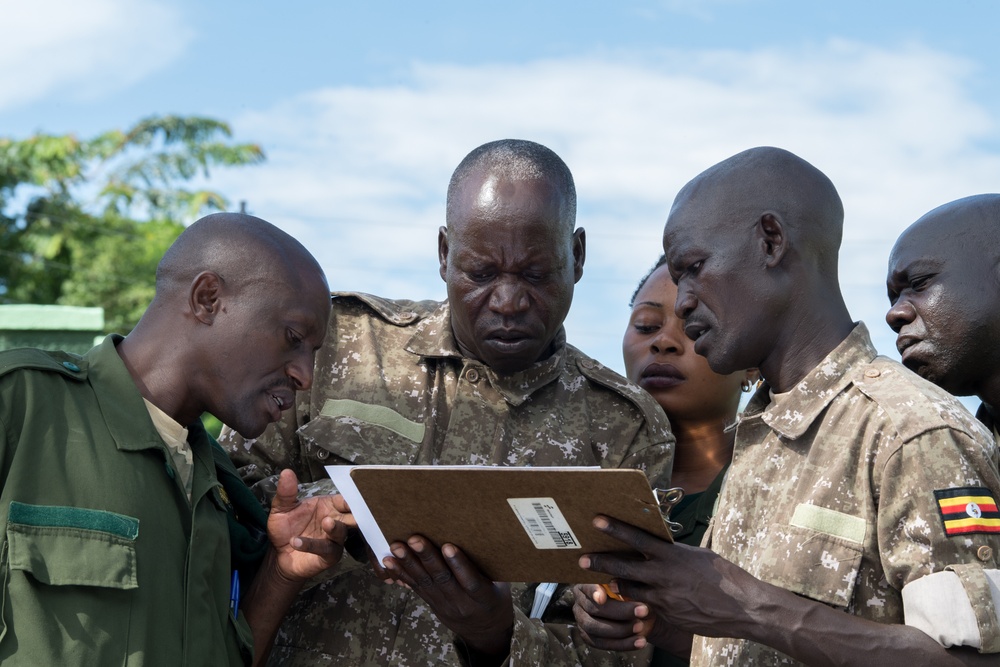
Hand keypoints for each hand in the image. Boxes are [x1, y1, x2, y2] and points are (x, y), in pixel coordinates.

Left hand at [266, 468, 351, 581]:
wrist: (278, 555)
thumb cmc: (285, 529)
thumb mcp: (281, 508)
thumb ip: (286, 492)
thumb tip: (286, 472)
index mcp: (329, 506)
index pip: (345, 500)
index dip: (350, 497)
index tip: (353, 494)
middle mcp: (335, 522)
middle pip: (352, 516)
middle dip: (355, 512)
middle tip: (353, 508)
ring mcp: (333, 540)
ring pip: (341, 532)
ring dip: (335, 527)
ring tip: (326, 522)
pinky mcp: (328, 556)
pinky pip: (324, 549)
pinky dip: (311, 545)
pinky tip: (296, 541)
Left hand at [380, 535, 513, 657]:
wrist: (485, 631)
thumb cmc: (495, 598)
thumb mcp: (501, 584)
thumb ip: (490, 566)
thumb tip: (480, 535)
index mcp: (484, 597)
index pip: (471, 581)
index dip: (459, 564)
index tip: (448, 546)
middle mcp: (462, 603)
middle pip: (443, 579)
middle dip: (427, 558)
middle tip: (415, 539)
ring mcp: (444, 605)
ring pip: (425, 583)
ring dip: (409, 564)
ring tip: (397, 547)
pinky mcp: (432, 604)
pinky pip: (416, 589)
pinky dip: (402, 574)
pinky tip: (389, 561)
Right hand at [572, 583, 653, 650]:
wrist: (638, 612)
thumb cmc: (633, 592)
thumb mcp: (631, 584)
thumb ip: (624, 584)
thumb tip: (618, 584)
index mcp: (585, 585)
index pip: (587, 587)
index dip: (594, 592)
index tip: (603, 598)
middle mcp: (580, 603)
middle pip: (593, 609)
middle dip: (619, 612)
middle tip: (642, 611)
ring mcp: (582, 622)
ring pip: (595, 628)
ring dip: (620, 630)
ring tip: (641, 627)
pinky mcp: (590, 638)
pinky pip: (602, 644)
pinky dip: (622, 644)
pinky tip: (639, 642)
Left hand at [578, 515, 759, 641]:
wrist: (743, 608)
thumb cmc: (724, 577)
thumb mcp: (698, 556)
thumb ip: (674, 552)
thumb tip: (660, 545)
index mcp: (672, 555)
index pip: (638, 539)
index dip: (616, 529)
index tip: (597, 521)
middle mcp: (664, 575)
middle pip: (624, 567)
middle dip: (600, 562)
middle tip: (581, 558)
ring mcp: (664, 597)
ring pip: (629, 589)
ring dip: (615, 584)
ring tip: (603, 579)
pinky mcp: (666, 614)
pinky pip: (644, 605)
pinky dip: (635, 600)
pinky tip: (630, 598)